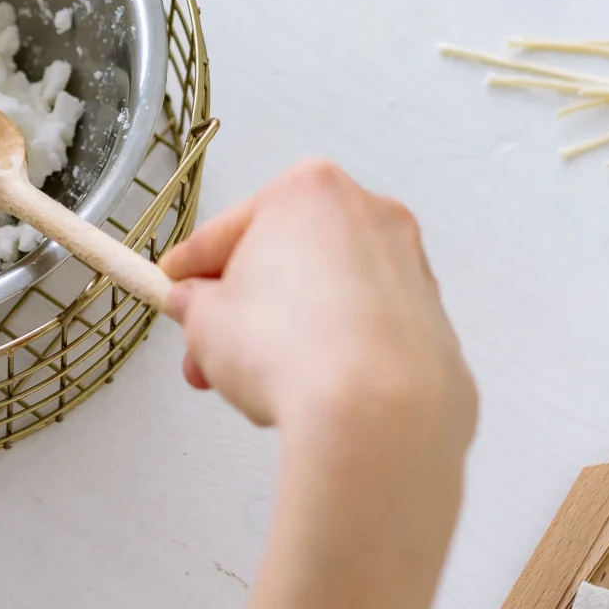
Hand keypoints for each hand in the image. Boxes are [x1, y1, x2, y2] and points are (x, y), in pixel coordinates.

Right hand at [162, 159, 474, 450]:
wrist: (374, 416)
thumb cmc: (296, 351)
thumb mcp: (205, 322)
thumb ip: (193, 304)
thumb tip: (196, 304)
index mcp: (310, 192)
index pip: (231, 228)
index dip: (194, 265)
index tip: (177, 284)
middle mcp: (369, 216)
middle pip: (286, 259)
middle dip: (244, 308)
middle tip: (210, 347)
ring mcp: (409, 268)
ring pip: (329, 295)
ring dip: (290, 330)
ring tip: (258, 382)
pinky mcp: (431, 322)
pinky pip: (366, 330)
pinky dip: (338, 351)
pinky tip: (312, 389)